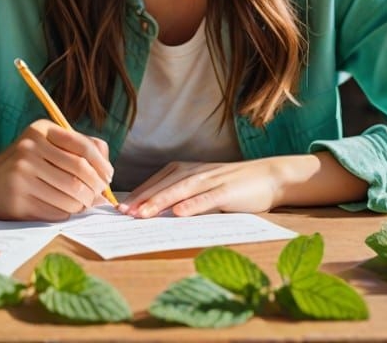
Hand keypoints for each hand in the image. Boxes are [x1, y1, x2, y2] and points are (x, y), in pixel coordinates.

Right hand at [0, 119, 113, 220]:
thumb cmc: (24, 163)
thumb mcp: (46, 144)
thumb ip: (78, 148)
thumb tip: (107, 171)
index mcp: (40, 131)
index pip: (83, 147)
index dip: (102, 165)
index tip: (108, 178)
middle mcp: (29, 149)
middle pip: (80, 174)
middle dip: (95, 189)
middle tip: (98, 196)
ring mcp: (21, 175)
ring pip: (71, 196)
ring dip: (83, 204)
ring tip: (81, 203)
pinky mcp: (17, 201)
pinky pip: (56, 212)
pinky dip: (67, 213)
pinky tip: (62, 208)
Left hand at [118, 158, 293, 217]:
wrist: (267, 177)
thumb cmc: (230, 186)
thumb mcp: (202, 189)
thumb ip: (180, 197)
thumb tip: (153, 213)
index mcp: (185, 170)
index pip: (156, 182)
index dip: (138, 195)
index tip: (119, 209)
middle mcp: (194, 172)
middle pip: (164, 186)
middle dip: (142, 200)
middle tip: (122, 214)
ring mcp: (211, 180)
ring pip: (181, 190)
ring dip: (160, 202)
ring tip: (143, 214)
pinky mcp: (227, 190)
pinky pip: (207, 198)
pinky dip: (193, 205)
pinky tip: (180, 214)